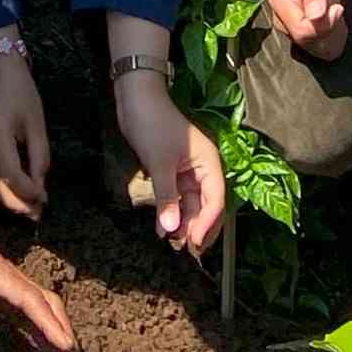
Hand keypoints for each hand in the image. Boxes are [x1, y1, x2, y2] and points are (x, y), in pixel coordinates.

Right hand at [0, 44, 49, 217]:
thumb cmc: (22, 93)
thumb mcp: (37, 123)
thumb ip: (39, 157)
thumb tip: (40, 190)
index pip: (11, 175)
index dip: (29, 193)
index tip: (45, 200)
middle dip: (16, 204)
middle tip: (37, 214)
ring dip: (8, 200)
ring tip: (30, 208)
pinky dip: (1, 189)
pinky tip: (17, 192)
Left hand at [0, 224, 86, 351]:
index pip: (30, 300)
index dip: (49, 323)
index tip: (66, 345)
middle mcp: (10, 276)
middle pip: (48, 304)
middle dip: (65, 333)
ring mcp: (10, 282)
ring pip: (45, 307)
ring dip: (59, 334)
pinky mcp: (6, 290)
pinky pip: (33, 311)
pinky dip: (45, 331)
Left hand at [115, 74, 228, 254]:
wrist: (136, 100)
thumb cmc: (153, 125)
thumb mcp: (160, 164)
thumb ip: (166, 198)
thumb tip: (170, 229)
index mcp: (209, 164)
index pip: (216, 200)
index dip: (207, 223)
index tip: (194, 243)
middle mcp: (203, 169)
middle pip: (207, 205)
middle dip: (199, 227)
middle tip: (188, 251)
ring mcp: (188, 171)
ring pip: (191, 204)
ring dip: (184, 223)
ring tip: (173, 243)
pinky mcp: (173, 171)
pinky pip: (177, 197)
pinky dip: (172, 212)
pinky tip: (163, 228)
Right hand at [267, 0, 349, 59]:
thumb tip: (315, 16)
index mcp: (281, 1)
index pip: (302, 31)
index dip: (325, 26)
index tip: (338, 8)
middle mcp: (280, 17)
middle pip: (307, 42)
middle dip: (329, 31)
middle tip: (339, 9)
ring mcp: (287, 25)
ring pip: (312, 47)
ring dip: (331, 35)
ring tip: (336, 11)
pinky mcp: (296, 29)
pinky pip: (316, 45)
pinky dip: (330, 36)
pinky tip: (335, 20)